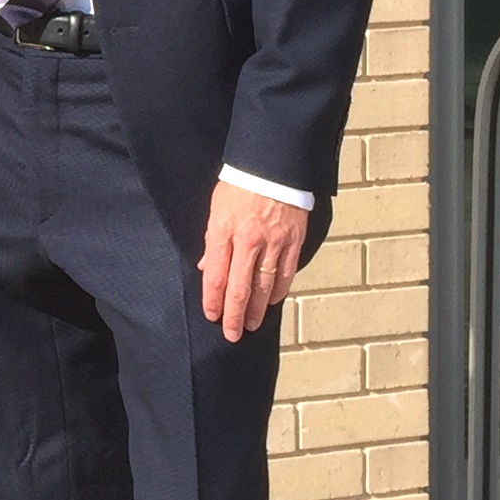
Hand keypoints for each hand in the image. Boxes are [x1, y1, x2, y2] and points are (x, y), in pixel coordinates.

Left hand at [199, 181, 308, 343]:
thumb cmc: (240, 185)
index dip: (213, 301)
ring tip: (251, 325)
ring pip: (263, 287)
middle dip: (234, 316)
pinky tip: (271, 303)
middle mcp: (248, 241)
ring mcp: (273, 243)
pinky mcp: (292, 242)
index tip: (211, 316)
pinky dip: (277, 292)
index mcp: (224, 232)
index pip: (216, 276)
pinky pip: (285, 274)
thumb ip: (212, 242)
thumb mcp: (216, 209)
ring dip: (256, 310)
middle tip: (231, 334)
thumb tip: (206, 267)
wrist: (273, 165)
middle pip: (239, 288)